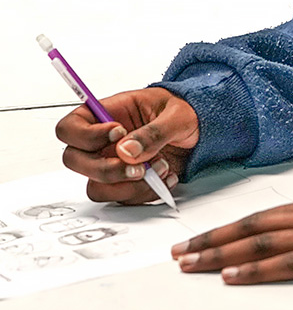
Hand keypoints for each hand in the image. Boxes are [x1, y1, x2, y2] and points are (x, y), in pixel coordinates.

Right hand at [55, 88, 198, 204]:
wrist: (204, 130)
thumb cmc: (187, 111)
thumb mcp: (178, 114)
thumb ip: (153, 131)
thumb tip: (125, 151)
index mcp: (109, 113)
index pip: (71, 127)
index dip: (86, 135)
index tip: (118, 133)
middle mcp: (104, 141)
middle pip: (75, 161)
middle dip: (106, 168)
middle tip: (138, 167)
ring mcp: (113, 163)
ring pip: (97, 186)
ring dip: (129, 184)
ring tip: (162, 167)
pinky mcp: (126, 182)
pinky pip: (121, 197)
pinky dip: (144, 193)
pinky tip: (166, 178)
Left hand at [171, 195, 292, 283]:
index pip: (258, 218)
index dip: (224, 230)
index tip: (197, 241)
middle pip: (251, 228)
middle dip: (212, 240)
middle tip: (181, 252)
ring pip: (261, 243)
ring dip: (223, 254)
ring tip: (194, 264)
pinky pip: (286, 263)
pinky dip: (257, 270)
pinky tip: (232, 276)